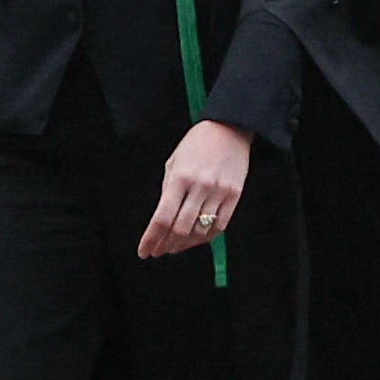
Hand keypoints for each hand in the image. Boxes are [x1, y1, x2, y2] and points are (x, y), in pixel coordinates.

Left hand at [137, 120, 251, 259]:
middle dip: (166, 245)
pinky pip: (220, 226)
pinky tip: (196, 240)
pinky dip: (206, 237)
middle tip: (159, 251)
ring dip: (185, 244)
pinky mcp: (235, 195)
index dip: (151, 239)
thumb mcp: (174, 162)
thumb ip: (168, 190)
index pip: (162, 218)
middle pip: (180, 229)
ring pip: (200, 231)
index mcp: (179, 178)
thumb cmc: (196, 144)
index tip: (144, 251)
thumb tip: (163, 220)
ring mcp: (219, 192)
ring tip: (175, 247)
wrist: (229, 128)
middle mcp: (199, 187)